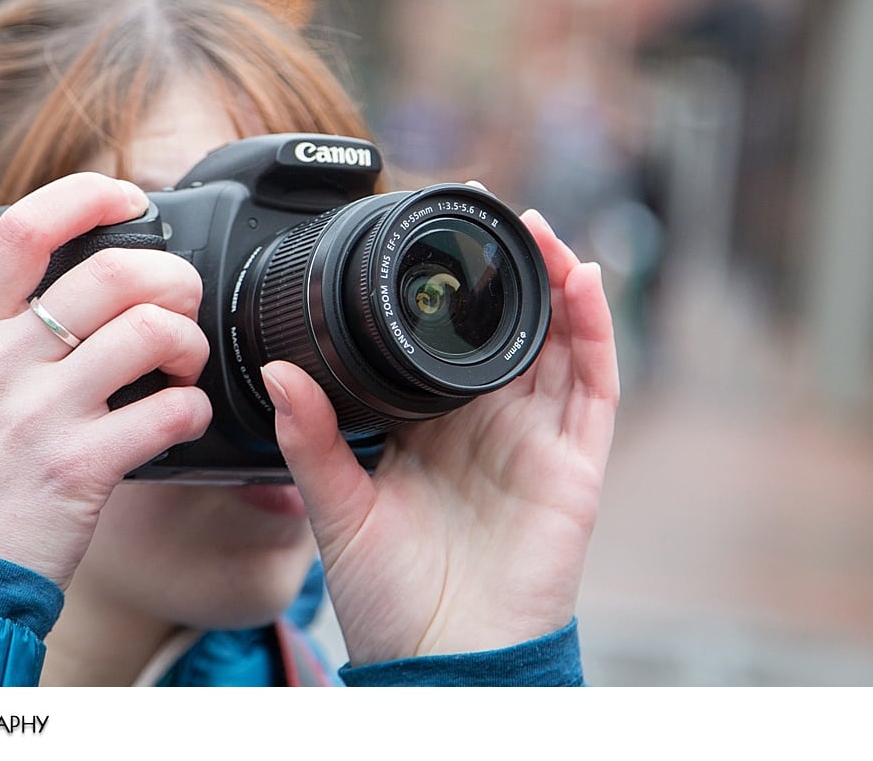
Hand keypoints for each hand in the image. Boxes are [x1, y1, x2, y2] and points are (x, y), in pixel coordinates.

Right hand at [0, 173, 212, 589]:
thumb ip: (4, 338)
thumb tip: (74, 284)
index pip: (24, 228)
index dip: (88, 195)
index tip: (130, 197)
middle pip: (113, 272)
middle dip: (173, 278)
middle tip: (184, 303)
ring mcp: (37, 416)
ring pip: (153, 332)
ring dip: (191, 343)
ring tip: (185, 367)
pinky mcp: (78, 469)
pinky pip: (169, 411)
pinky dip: (193, 410)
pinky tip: (182, 420)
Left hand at [263, 208, 618, 664]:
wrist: (440, 660)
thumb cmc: (390, 598)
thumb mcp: (339, 508)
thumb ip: (313, 438)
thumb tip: (276, 369)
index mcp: (433, 429)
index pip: (448, 344)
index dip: (451, 291)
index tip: (435, 234)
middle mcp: (489, 428)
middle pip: (509, 332)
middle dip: (508, 272)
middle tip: (497, 212)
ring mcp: (537, 443)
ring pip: (558, 346)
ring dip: (556, 285)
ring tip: (540, 230)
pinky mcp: (575, 467)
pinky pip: (596, 388)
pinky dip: (596, 332)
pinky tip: (585, 282)